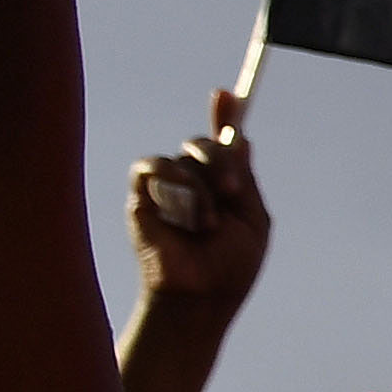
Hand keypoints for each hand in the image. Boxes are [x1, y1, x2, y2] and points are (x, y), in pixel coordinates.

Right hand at [126, 109, 268, 318]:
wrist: (201, 297)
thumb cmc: (230, 266)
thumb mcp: (252, 217)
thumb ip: (244, 177)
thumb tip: (243, 137)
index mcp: (224, 187)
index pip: (222, 143)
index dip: (224, 116)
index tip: (227, 94)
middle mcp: (194, 182)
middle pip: (204, 143)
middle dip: (221, 158)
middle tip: (231, 190)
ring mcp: (166, 188)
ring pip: (184, 156)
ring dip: (203, 189)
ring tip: (208, 226)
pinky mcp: (140, 196)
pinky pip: (151, 166)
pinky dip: (174, 181)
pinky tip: (189, 215)